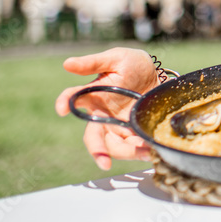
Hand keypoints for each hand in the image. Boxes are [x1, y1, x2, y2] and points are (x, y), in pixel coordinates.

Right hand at [53, 48, 160, 169]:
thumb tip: (67, 64)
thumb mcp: (117, 59)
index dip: (64, 102)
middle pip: (93, 136)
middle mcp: (102, 115)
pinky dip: (140, 151)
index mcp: (93, 95)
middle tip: (104, 162)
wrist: (158, 75)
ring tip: (143, 152)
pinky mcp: (133, 132)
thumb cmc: (134, 65)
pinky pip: (132, 146)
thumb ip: (94, 63)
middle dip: (98, 150)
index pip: (73, 99)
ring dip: (126, 152)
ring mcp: (117, 125)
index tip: (61, 108)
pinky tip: (149, 150)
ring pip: (114, 146)